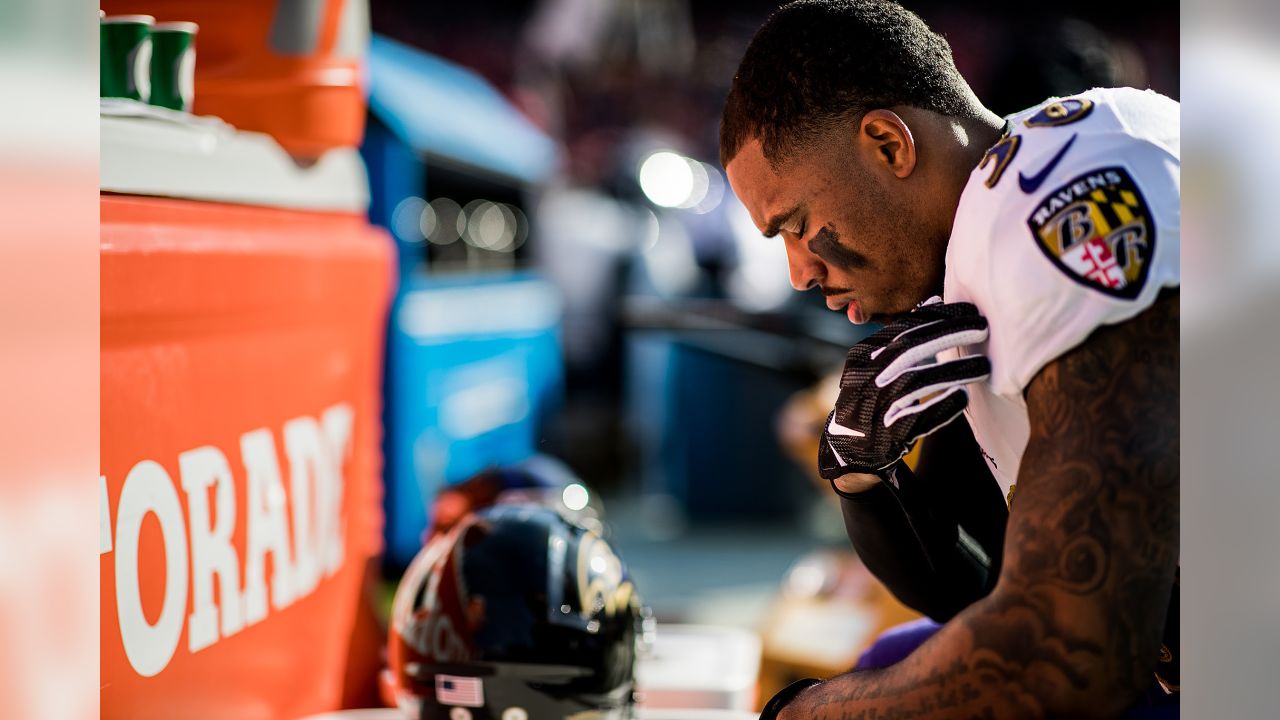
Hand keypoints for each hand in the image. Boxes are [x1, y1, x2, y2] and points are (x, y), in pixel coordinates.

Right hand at [818, 299, 990, 479]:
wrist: (852, 446)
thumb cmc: (875, 397)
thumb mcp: (880, 362)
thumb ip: (904, 336)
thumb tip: (935, 300)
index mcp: (864, 354)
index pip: (903, 327)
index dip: (938, 317)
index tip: (971, 311)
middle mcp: (864, 376)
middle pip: (909, 349)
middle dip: (949, 335)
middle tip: (983, 329)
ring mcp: (872, 405)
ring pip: (914, 381)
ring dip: (952, 371)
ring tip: (984, 366)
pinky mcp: (884, 434)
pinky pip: (915, 418)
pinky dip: (939, 407)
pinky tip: (963, 398)